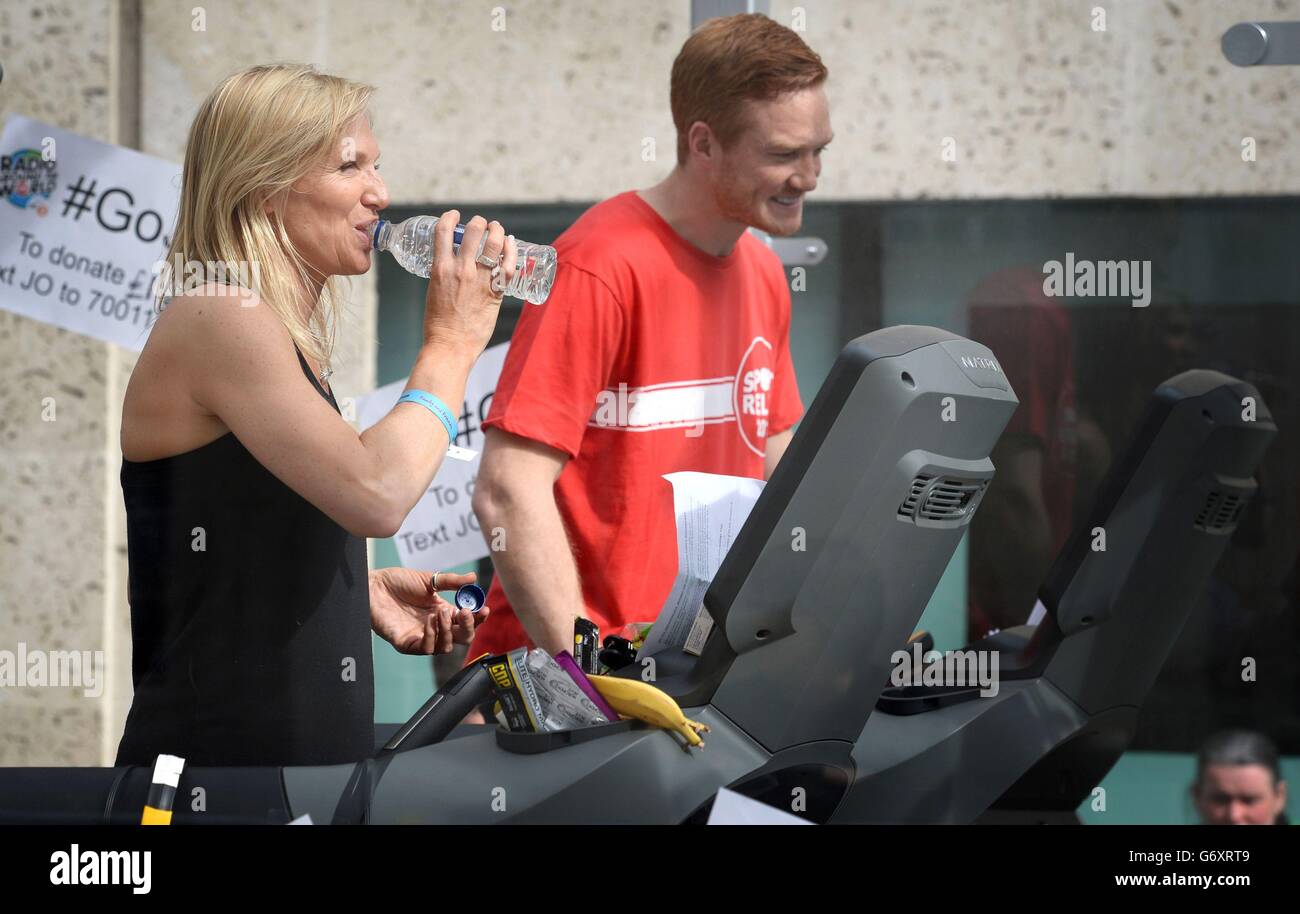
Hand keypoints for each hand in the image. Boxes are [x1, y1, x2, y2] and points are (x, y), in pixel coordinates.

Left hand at [369, 567, 490, 654]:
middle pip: (461, 638)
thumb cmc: (398, 581)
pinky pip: (426, 648)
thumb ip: (451, 581)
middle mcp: (435, 627)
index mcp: (443, 612)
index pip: (466, 622)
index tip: (484, 609)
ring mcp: (421, 636)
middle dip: (468, 627)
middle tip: (465, 612)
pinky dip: (432, 636)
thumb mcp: (428, 579)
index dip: (478, 618)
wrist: (374, 585)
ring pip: (446, 647)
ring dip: (448, 631)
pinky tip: (430, 620)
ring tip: (441, 612)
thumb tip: (474, 578)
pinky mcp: (406, 643)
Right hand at [421, 211, 518, 354]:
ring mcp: (480, 280)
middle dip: (479, 222)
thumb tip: (455, 267)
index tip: (455, 216)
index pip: (444, 231)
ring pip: (494, 244)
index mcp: (440, 268)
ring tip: (497, 229)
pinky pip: (508, 266)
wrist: (450, 346)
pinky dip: (512, 251)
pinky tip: (511, 245)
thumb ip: (445, 276)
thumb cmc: (439, 324)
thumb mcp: (434, 291)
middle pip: (473, 231)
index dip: (450, 217)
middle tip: (482, 224)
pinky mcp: (496, 292)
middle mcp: (461, 270)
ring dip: (497, 231)